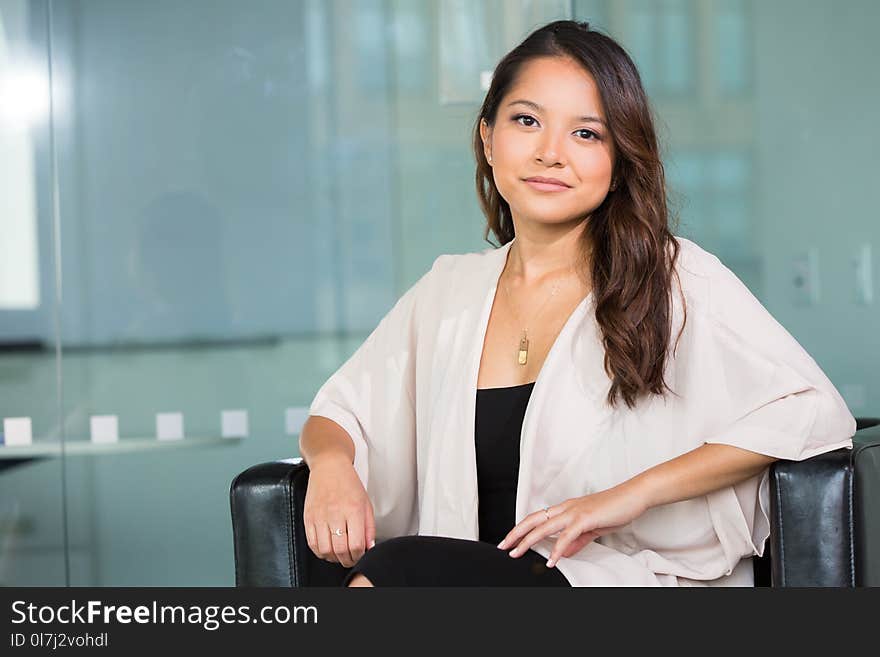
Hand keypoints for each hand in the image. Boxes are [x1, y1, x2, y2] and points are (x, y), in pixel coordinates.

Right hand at [303, 455, 375, 567]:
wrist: (329, 466)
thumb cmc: (348, 483)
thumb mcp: (366, 503)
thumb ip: (369, 527)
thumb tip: (369, 547)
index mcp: (353, 510)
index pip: (356, 545)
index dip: (359, 556)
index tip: (360, 555)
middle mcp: (335, 514)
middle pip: (340, 550)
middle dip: (347, 560)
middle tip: (351, 558)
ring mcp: (320, 516)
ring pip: (325, 550)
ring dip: (334, 558)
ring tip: (339, 554)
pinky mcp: (308, 518)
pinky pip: (312, 543)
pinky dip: (320, 552)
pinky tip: (327, 549)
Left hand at [496, 484, 648, 567]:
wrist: (634, 496)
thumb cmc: (616, 508)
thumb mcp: (593, 528)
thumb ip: (577, 540)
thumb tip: (565, 552)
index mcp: (567, 508)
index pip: (538, 518)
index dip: (522, 528)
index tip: (511, 540)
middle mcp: (566, 508)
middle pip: (533, 520)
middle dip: (516, 533)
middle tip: (503, 546)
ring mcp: (574, 512)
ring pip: (543, 527)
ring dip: (528, 541)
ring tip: (517, 553)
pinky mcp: (585, 518)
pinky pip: (566, 536)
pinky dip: (556, 549)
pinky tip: (551, 560)